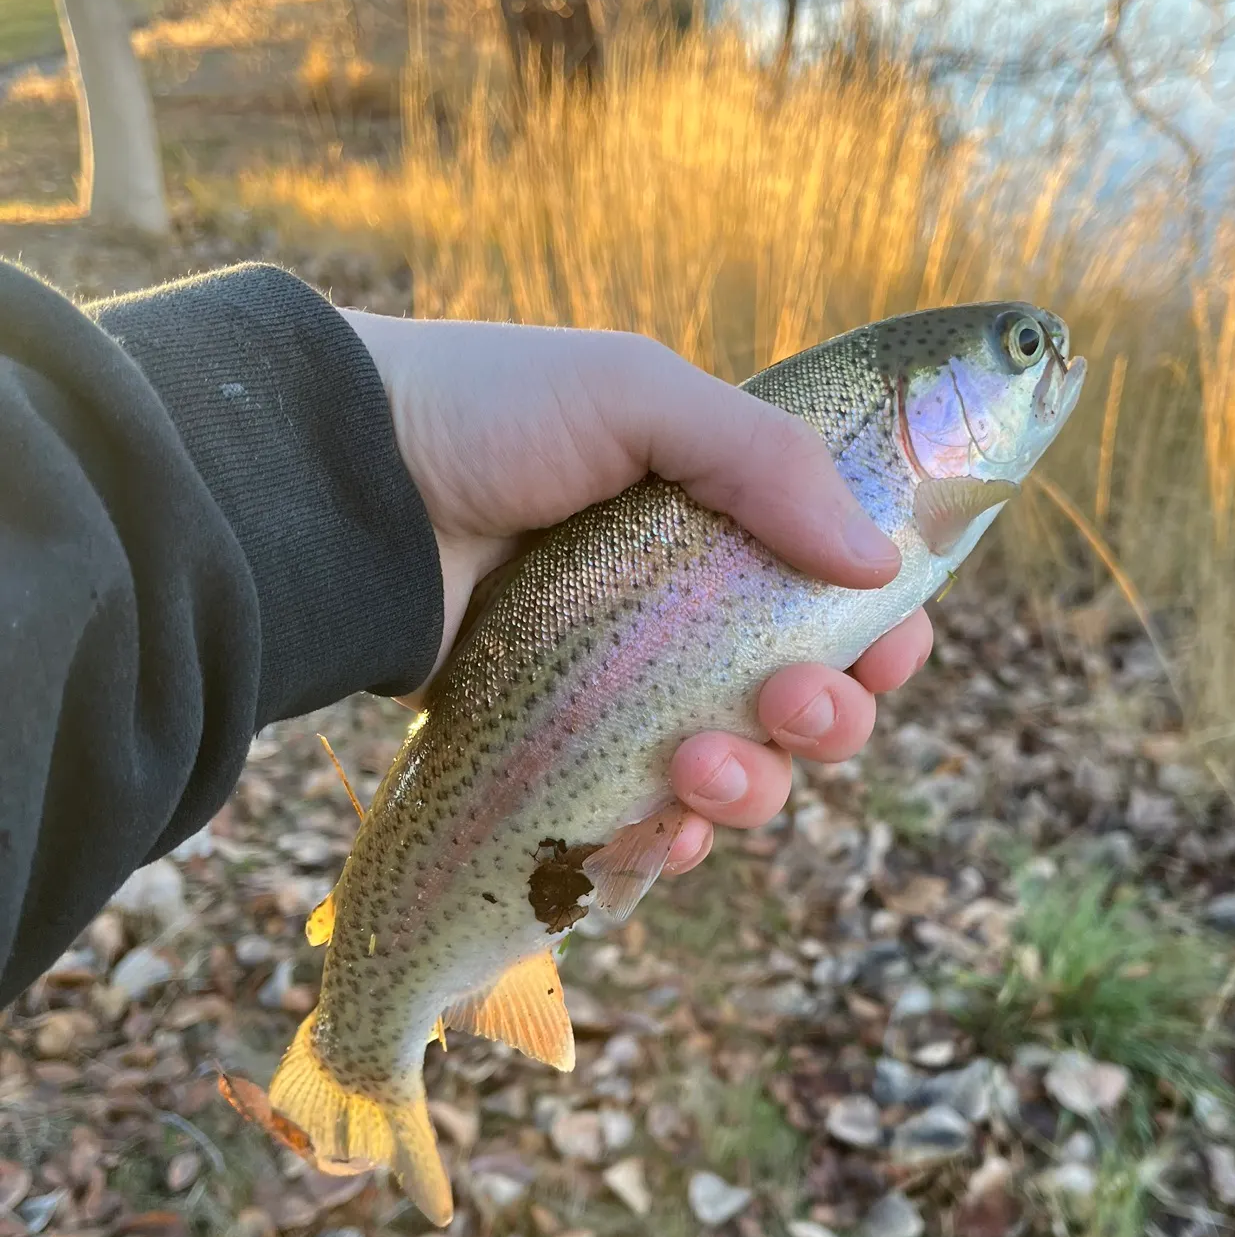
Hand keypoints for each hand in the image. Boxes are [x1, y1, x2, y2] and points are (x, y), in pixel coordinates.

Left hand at [341, 311, 933, 874]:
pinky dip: (671, 841)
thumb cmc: (490, 416)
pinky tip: (665, 828)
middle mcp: (683, 617)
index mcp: (717, 527)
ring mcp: (622, 693)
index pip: (834, 595)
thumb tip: (880, 562)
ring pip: (739, 775)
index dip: (881, 633)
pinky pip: (643, 825)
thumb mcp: (637, 394)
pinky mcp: (558, 756)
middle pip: (805, 702)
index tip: (891, 651)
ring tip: (697, 766)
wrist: (340, 486)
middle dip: (827, 719)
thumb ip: (766, 459)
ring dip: (754, 789)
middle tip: (790, 702)